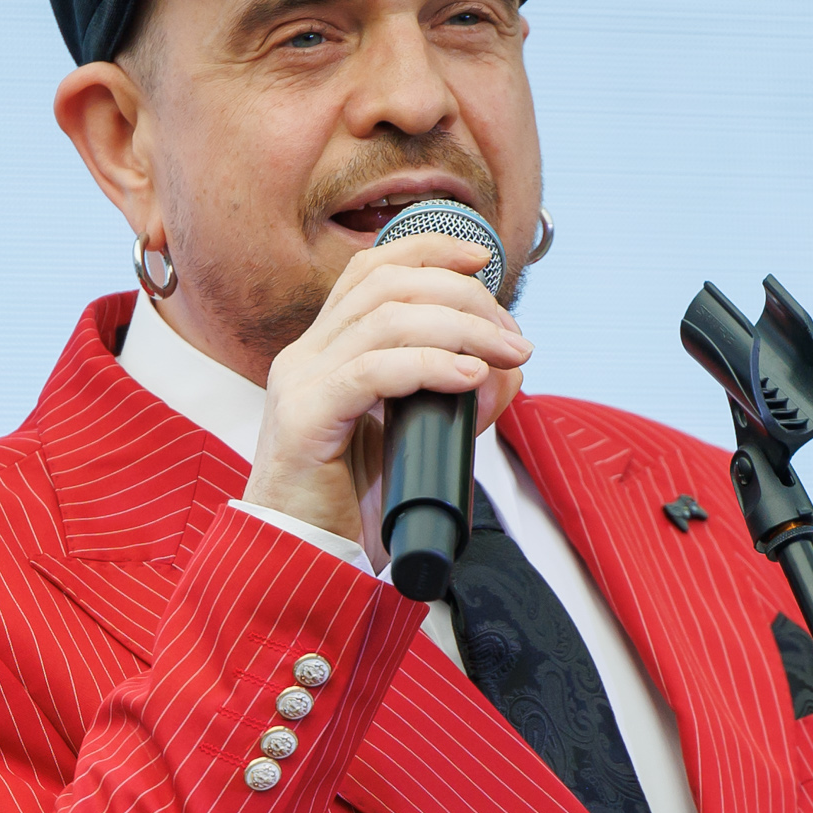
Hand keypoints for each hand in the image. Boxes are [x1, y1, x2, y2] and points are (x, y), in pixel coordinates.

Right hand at [247, 232, 531, 544]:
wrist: (301, 562)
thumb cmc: (352, 508)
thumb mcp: (415, 440)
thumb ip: (457, 399)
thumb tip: (508, 367)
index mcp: (322, 352)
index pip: (370, 271)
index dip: (427, 250)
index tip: (483, 259)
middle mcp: (304, 357)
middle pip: (386, 284)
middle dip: (462, 295)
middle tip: (513, 336)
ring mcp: (299, 384)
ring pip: (386, 319)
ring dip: (461, 327)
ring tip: (506, 355)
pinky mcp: (305, 420)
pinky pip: (374, 371)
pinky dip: (431, 365)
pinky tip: (469, 376)